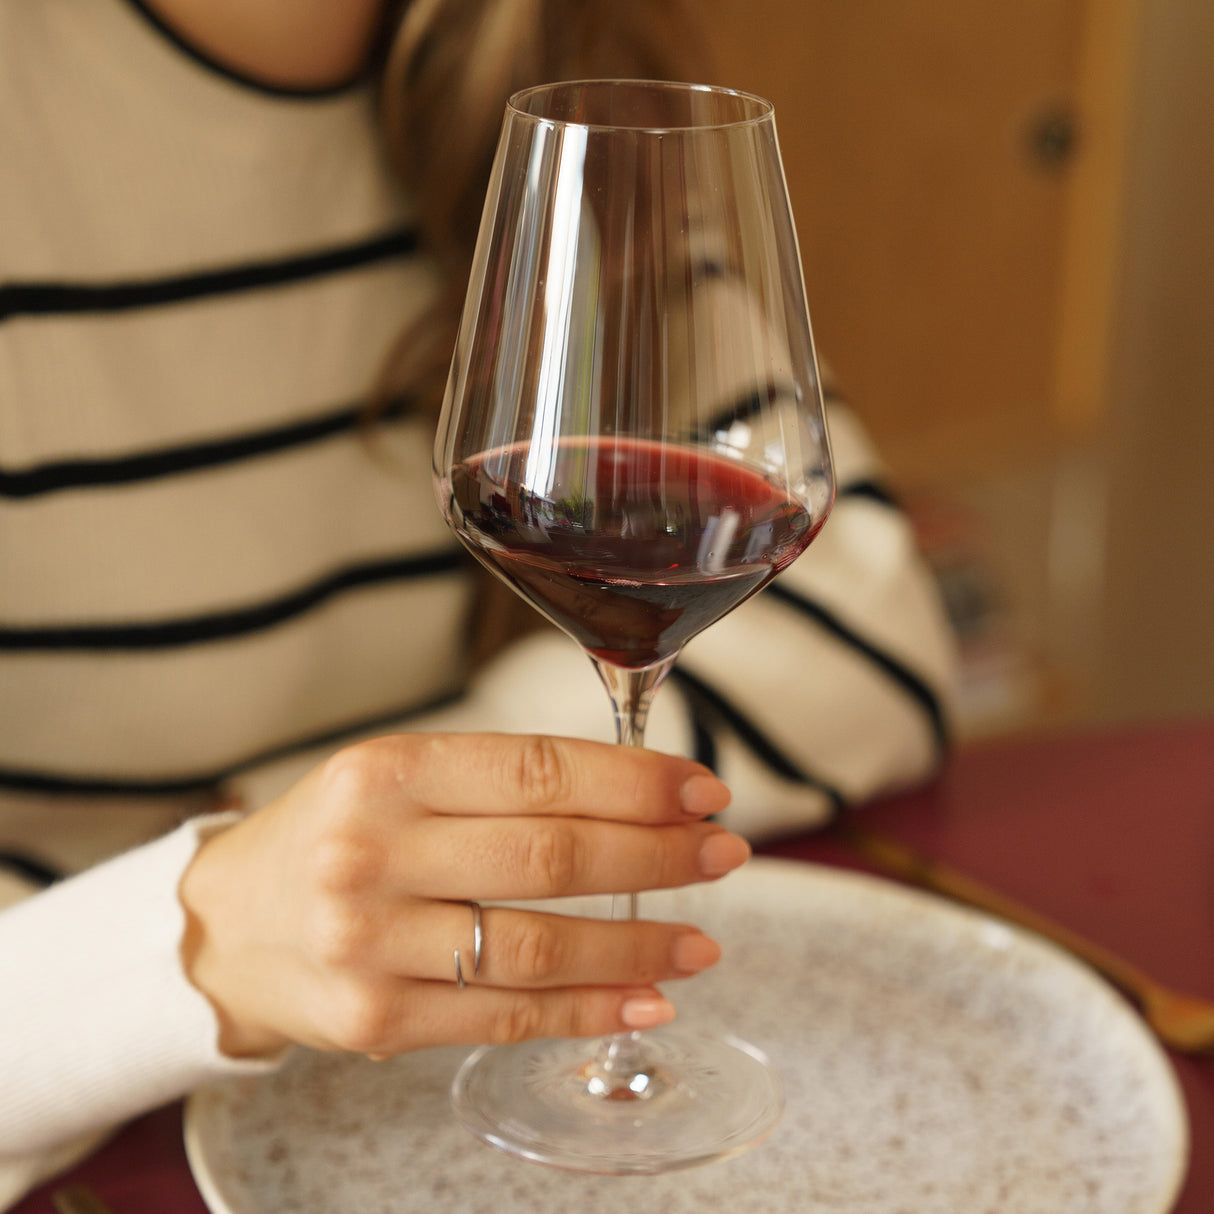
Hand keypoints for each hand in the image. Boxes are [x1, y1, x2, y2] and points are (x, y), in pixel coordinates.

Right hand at [179, 733, 744, 1058]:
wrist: (227, 926)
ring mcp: (371, 942)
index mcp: (387, 771)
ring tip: (702, 941)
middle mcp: (373, 852)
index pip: (538, 771)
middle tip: (723, 854)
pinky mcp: (376, 1019)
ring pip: (540, 946)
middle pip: (552, 856)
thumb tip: (639, 796)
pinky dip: (590, 1012)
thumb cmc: (336, 835)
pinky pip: (508, 1016)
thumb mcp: (398, 777)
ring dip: (639, 945)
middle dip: (657, 855)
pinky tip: (648, 1001)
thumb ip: (501, 782)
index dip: (635, 782)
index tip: (701, 791)